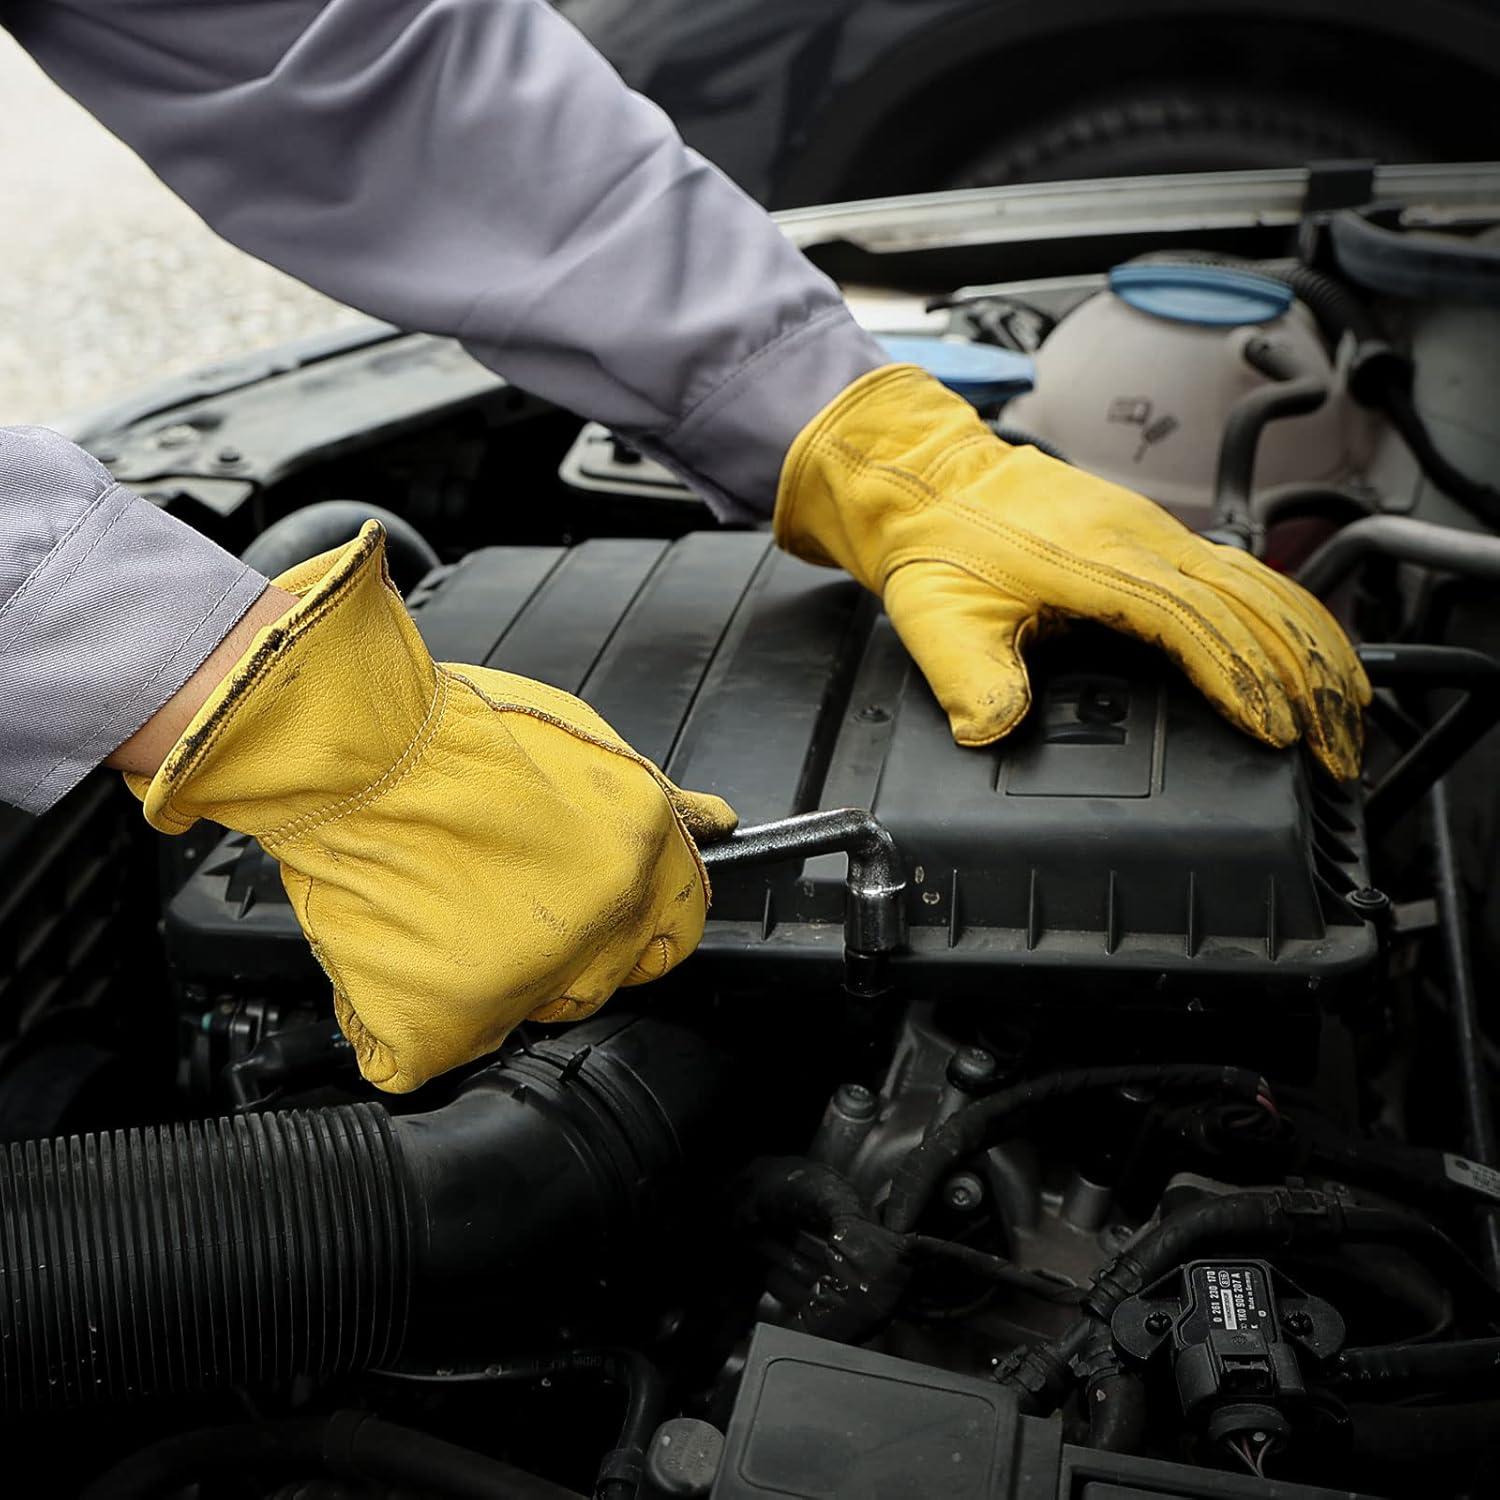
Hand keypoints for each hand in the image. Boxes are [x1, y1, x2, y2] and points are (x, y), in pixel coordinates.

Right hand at [126, 523, 736, 1092]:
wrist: (355, 747)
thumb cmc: (453, 729)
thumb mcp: (585, 739)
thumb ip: (655, 799)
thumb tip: (714, 821)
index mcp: (638, 862)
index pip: (676, 930)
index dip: (636, 922)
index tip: (601, 915)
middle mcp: (596, 930)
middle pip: (599, 979)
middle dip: (561, 951)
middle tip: (496, 900)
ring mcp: (524, 983)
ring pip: (519, 1016)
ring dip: (485, 981)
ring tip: (436, 910)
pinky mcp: (446, 1024)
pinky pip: (426, 1055)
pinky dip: (406, 1024)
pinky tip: (395, 957)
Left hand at [775, 365, 1368, 780]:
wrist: (928, 481)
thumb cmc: (937, 548)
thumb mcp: (938, 621)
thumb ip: (970, 680)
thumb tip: (994, 731)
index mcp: (1096, 563)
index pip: (1195, 625)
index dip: (1242, 682)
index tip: (1278, 733)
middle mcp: (1142, 541)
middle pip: (1254, 607)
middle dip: (1306, 678)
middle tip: (1338, 745)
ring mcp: (1155, 532)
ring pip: (1262, 586)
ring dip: (1313, 646)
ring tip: (1349, 707)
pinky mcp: (1154, 534)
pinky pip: (1243, 573)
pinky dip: (1288, 615)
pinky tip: (1308, 648)